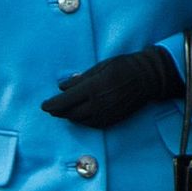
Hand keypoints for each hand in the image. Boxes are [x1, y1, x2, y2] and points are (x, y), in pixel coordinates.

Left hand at [42, 46, 181, 127]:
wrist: (148, 79)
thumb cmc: (124, 67)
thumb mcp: (100, 66)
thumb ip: (81, 78)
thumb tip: (63, 87)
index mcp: (93, 88)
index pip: (65, 101)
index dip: (52, 105)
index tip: (43, 106)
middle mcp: (98, 104)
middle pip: (70, 113)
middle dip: (58, 112)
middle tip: (51, 109)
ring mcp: (106, 114)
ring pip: (81, 121)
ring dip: (70, 117)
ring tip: (63, 112)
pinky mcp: (113, 119)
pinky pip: (93, 124)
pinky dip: (82, 121)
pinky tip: (79, 116)